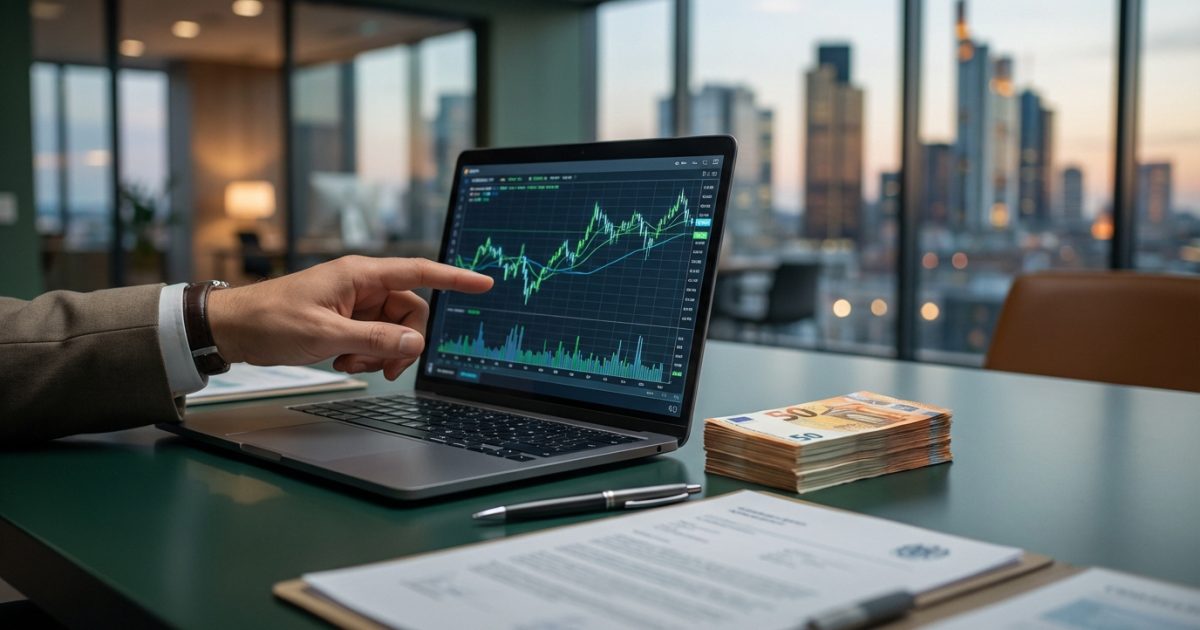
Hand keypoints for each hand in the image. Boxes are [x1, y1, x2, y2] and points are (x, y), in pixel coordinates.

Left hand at [207, 256, 492, 379]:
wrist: (231, 330)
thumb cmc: (269, 320)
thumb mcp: (326, 335)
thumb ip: (375, 340)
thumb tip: (413, 345)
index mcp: (360, 275)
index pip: (419, 272)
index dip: (454, 278)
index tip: (483, 283)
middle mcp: (361, 285)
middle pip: (409, 312)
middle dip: (401, 342)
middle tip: (383, 367)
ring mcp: (354, 304)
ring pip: (392, 330)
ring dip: (379, 352)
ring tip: (349, 363)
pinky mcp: (344, 320)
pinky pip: (373, 338)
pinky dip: (365, 355)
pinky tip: (341, 362)